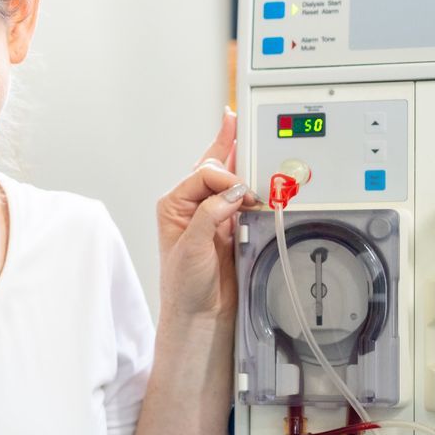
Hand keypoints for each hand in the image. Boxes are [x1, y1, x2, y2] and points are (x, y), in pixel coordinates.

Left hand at [155, 110, 256, 324]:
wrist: (201, 314)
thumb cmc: (183, 286)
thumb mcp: (190, 248)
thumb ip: (209, 216)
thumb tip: (232, 192)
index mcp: (174, 205)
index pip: (202, 175)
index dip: (224, 178)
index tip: (242, 192)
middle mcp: (192, 205)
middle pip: (213, 165)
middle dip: (229, 146)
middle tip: (241, 121)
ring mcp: (213, 214)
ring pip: (230, 178)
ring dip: (243, 162)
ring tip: (255, 141)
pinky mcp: (231, 225)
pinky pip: (244, 198)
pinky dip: (254, 186)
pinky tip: (261, 173)